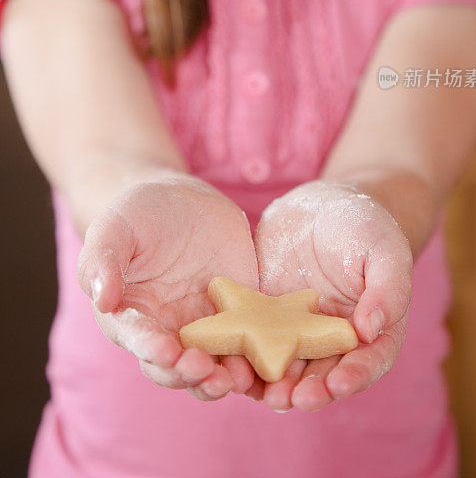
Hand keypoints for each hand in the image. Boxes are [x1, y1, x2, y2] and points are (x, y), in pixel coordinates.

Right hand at [77, 174, 259, 400]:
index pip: (139, 341)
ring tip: (237, 378)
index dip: (151, 349)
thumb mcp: (115, 227)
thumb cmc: (138, 213)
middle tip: (206, 370)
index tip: (166, 351)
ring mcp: (206, 328)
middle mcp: (167, 332)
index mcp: (131, 318)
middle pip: (176, 368)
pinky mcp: (241, 317)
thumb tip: (102, 300)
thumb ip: (102, 261)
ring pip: (213, 367)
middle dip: (190, 374)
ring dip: (223, 379)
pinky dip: (259, 362)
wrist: (182, 200)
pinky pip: (250, 347)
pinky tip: (271, 365)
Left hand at [252, 179, 412, 411]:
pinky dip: (245, 359)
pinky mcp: (263, 316)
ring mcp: (296, 331)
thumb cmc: (365, 226)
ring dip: (276, 386)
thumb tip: (371, 330)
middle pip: (324, 375)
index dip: (354, 377)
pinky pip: (253, 342)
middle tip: (293, 399)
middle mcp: (332, 340)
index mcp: (371, 330)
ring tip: (264, 394)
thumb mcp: (385, 249)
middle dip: (310, 391)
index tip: (338, 384)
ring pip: (287, 368)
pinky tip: (233, 366)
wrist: (322, 204)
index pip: (367, 362)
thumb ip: (388, 289)